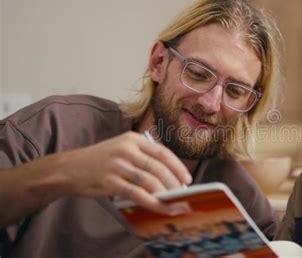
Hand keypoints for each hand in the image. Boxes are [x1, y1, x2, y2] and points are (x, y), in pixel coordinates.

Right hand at [60, 131, 191, 210]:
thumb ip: (143, 156)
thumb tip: (170, 174)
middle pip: (158, 167)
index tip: (187, 179)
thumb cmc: (100, 160)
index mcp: (132, 139)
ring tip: (173, 201)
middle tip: (181, 193)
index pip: (162, 152)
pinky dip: (151, 201)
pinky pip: (137, 193)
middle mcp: (126, 149)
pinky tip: (159, 207)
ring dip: (165, 193)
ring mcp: (117, 165)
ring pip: (149, 181)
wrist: (69, 168)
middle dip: (173, 182)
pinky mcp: (110, 181)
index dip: (178, 167)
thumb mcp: (122, 148)